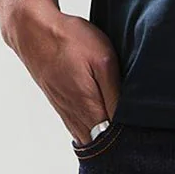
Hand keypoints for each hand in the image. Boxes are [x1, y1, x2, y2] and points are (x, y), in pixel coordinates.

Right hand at [4, 2, 121, 144]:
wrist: (35, 32)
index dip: (127, 135)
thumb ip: (114, 92)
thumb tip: (124, 118)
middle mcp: (74, 116)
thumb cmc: (71, 41)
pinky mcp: (60, 104)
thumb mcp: (103, 60)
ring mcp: (65, 111)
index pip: (111, 138)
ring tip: (121, 122)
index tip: (139, 127)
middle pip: (99, 141)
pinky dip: (91, 127)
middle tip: (133, 125)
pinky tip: (101, 117)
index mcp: (88, 107)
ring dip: (103, 134)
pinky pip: (78, 125)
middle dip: (117, 138)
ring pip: (88, 135)